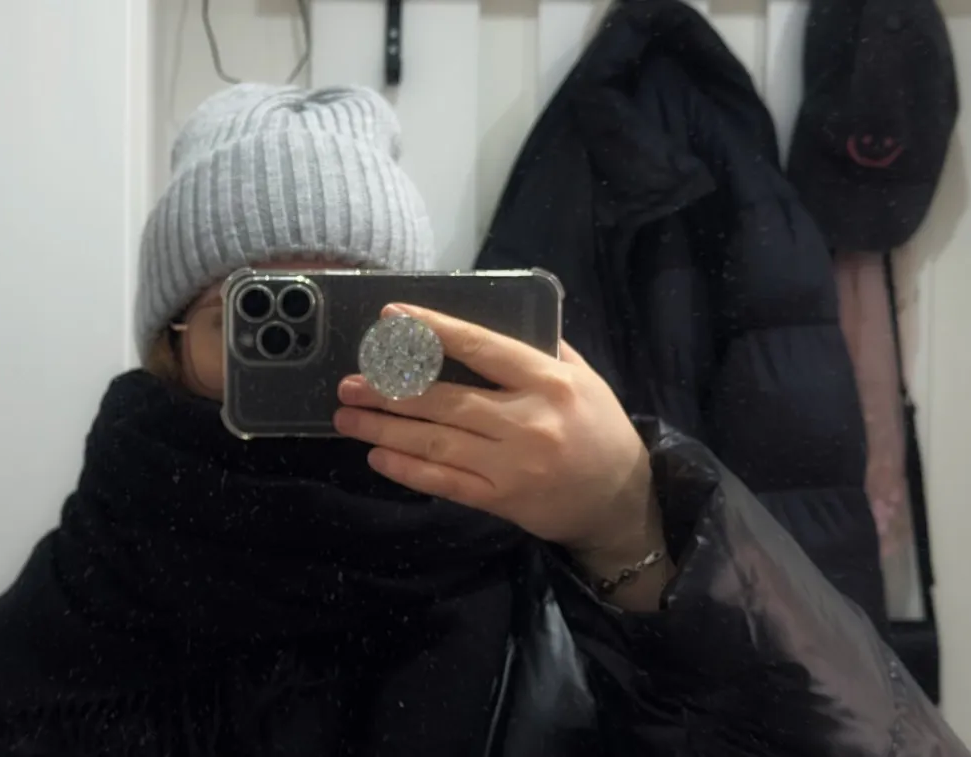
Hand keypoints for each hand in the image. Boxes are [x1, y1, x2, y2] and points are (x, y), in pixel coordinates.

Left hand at [333, 303, 660, 563]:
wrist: (622, 502)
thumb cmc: (600, 430)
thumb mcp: (584, 378)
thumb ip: (544, 347)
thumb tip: (495, 316)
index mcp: (548, 381)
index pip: (480, 347)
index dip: (431, 331)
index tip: (390, 318)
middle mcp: (528, 421)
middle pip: (446, 400)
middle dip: (390, 389)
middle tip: (349, 382)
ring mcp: (513, 465)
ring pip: (436, 443)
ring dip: (385, 429)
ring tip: (348, 417)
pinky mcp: (503, 502)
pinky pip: (446, 484)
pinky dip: (408, 471)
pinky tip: (377, 457)